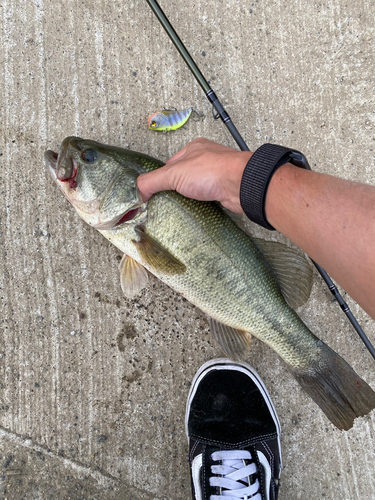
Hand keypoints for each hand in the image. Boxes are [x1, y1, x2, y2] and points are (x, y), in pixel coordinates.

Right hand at [137, 138, 251, 212]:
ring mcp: (216, 175)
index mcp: (193, 149)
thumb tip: (137, 190)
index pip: (169, 165)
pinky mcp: (223, 190)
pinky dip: (200, 205)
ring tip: (182, 206)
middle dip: (174, 190)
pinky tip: (196, 209)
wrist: (242, 185)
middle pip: (182, 177)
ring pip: (195, 189)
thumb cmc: (215, 171)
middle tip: (166, 202)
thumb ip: (152, 181)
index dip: (160, 179)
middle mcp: (206, 159)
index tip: (152, 192)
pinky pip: (206, 199)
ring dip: (188, 198)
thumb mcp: (174, 174)